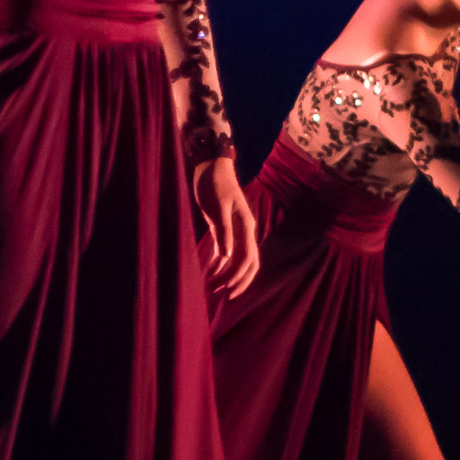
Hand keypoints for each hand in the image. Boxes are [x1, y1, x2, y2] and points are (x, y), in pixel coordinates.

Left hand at [193, 153, 262, 299]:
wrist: (211, 165)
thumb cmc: (213, 183)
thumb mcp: (217, 207)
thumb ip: (223, 231)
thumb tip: (227, 257)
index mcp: (246, 226)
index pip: (247, 259)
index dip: (239, 278)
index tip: (225, 290)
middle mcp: (245, 230)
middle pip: (249, 263)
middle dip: (237, 281)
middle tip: (223, 295)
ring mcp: (236, 229)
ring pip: (238, 259)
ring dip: (228, 274)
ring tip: (214, 287)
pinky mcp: (225, 227)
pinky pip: (227, 251)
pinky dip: (221, 263)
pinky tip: (211, 272)